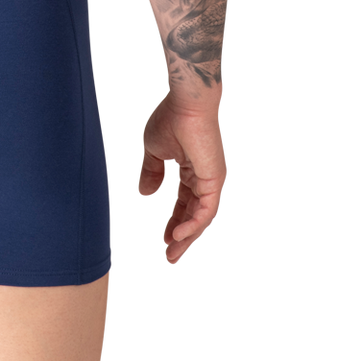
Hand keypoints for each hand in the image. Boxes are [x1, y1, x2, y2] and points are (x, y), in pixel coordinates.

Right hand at [137, 92, 227, 266]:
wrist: (185, 102)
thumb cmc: (170, 118)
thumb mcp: (154, 151)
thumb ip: (150, 173)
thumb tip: (145, 195)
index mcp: (191, 171)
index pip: (183, 204)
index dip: (173, 223)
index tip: (163, 242)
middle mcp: (205, 179)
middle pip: (194, 216)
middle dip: (181, 238)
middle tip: (170, 258)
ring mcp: (212, 180)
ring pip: (202, 218)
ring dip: (187, 237)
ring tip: (172, 253)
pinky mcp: (215, 179)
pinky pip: (206, 209)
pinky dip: (193, 224)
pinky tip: (178, 235)